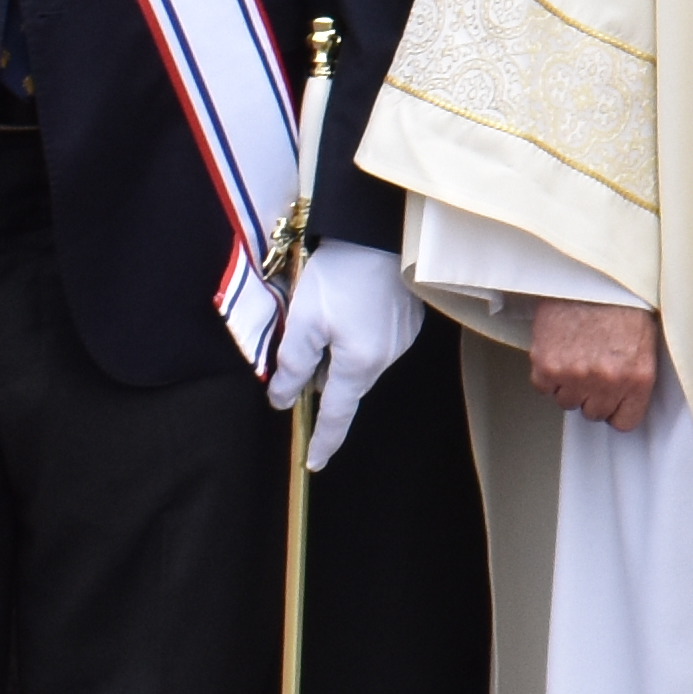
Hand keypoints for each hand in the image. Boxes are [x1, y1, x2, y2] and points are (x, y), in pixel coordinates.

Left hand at [259, 245, 424, 465]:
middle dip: (322, 378)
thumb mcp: (303, 321)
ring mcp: (402, 340)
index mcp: (359, 365)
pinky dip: (357, 336)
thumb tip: (283, 399)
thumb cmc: (341, 275)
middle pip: (346, 384)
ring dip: (338, 354)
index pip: (336, 414)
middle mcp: (387, 359)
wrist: (380, 231)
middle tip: (301, 350)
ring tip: (325, 317)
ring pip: (360, 362)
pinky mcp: (409, 320)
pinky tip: (349, 307)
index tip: (313, 462)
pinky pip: (376, 342)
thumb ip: (291, 366)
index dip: (323, 440)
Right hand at [531, 297, 663, 432]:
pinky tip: (558, 351)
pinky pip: (543, 387)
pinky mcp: (546, 365)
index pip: (624, 422)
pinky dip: (547, 374)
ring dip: (568, 384)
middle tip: (592, 368)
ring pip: (566, 401)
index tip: (611, 401)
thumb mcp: (644, 341)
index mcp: (637, 376)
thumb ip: (633, 376)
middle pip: (593, 413)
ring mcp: (575, 375)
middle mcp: (607, 380)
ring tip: (575, 355)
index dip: (616, 410)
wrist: (591, 272)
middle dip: (592, 395)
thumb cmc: (620, 299)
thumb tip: (622, 399)